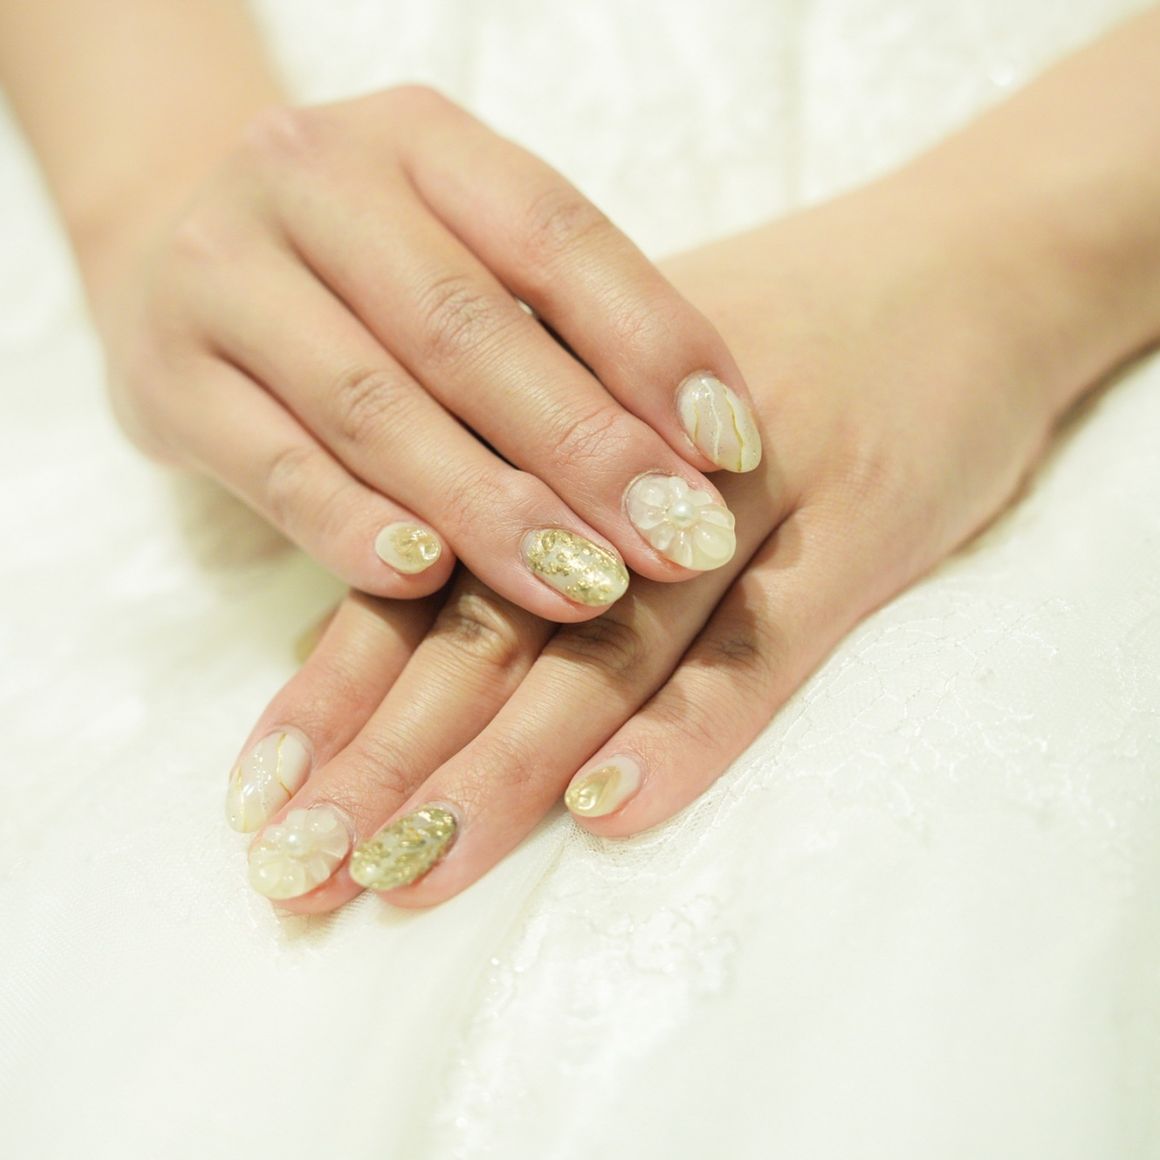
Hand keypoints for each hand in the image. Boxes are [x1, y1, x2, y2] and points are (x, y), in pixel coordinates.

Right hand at [89, 86, 760, 619]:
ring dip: (487, 507)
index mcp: (419, 139)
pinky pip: (271, 465)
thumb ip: (561, 334)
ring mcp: (223, 272)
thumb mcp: (462, 255)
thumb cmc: (372, 272)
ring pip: (373, 405)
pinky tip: (424, 576)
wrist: (179, 249)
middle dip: (586, 449)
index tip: (732, 449)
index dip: (655, 342)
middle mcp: (314, 181)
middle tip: (677, 542)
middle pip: (467, 328)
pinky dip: (351, 525)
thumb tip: (698, 459)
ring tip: (582, 586)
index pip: (558, 235)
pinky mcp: (165, 377)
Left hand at [225, 172, 1073, 904]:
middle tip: (299, 872)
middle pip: (490, 624)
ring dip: (500, 765)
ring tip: (409, 871)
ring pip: (605, 645)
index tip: (262, 798)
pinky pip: (765, 644)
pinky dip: (690, 727)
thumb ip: (527, 469)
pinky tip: (608, 810)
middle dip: (387, 755)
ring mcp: (746, 497)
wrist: (969, 265)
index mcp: (554, 420)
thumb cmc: (783, 336)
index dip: (337, 686)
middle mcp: (628, 463)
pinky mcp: (857, 531)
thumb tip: (402, 585)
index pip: (423, 569)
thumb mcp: (631, 382)